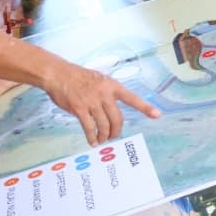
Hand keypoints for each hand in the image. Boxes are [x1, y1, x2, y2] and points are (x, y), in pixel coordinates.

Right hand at [43, 62, 160, 143]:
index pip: (132, 98)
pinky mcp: (79, 109)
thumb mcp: (99, 80)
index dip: (145, 107)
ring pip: (104, 125)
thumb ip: (107, 93)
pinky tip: (92, 141)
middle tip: (114, 136)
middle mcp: (104, 94)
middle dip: (117, 131)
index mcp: (112, 86)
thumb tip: (112, 110)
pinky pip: (89, 128)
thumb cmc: (78, 77)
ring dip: (104, 136)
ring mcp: (91, 102)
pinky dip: (92, 137)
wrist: (58, 74)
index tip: (157, 114)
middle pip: (117, 118)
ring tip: (102, 140)